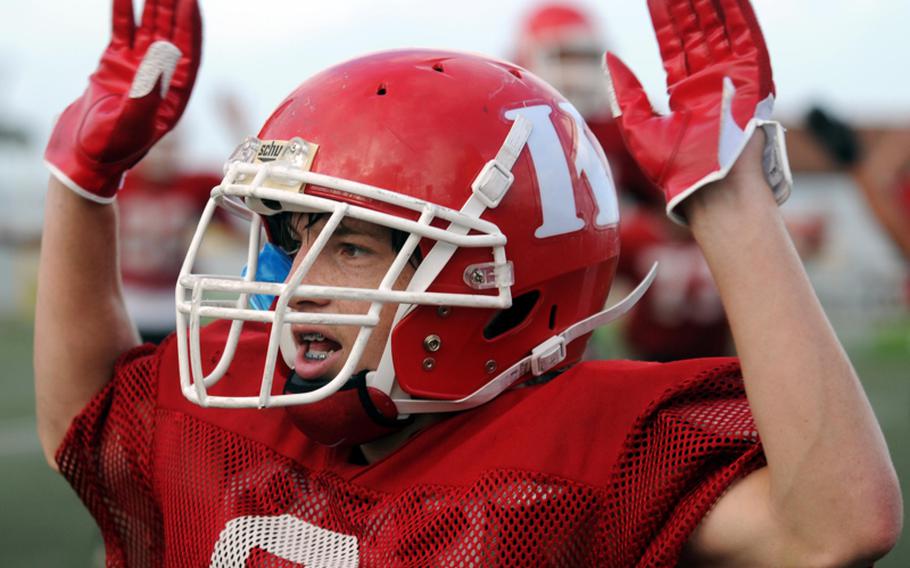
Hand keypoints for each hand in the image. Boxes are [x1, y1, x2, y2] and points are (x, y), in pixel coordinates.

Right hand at [44, 0, 201, 202]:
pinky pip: (122, 32)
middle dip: (174, 8)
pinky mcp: (115, 64)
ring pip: (149, 29)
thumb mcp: (132, 125)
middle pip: (171, 36)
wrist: (83, 157)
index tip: (191, 2)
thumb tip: (162, 56)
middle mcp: (161, 80)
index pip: (188, 55)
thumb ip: (147, 93)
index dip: (190, 28)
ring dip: (153, 5)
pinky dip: (123, 13)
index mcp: (174, 97)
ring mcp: (138, 69)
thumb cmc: (112, 150)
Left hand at [604, 0, 790, 223]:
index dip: (666, 20)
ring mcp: (732, 79)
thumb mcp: (639, 129)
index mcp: (684, 94)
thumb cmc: (676, 171)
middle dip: (687, 4)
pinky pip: (748, 39)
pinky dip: (740, 15)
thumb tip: (608, 58)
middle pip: (698, 32)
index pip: (674, 46)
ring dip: (711, 4)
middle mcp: (709, 83)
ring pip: (721, 29)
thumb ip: (626, 93)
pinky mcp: (753, 80)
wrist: (711, 189)